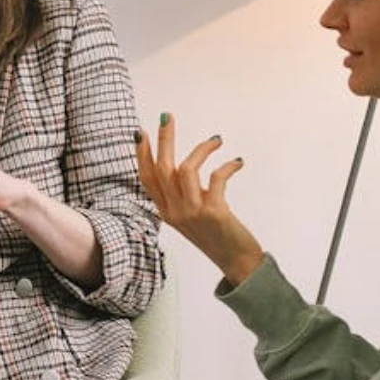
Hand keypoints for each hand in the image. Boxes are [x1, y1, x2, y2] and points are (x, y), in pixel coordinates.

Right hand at [135, 113, 263, 283]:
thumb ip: (184, 197)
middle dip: (164, 139)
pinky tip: (236, 163)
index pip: (147, 179)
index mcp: (166, 213)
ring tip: (216, 140)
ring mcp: (192, 213)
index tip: (142, 133)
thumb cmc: (218, 237)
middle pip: (162, 168)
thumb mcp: (192, 217)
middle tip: (167, 117)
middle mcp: (175, 212)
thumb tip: (184, 169)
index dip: (142, 155)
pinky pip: (216, 178)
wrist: (238, 262)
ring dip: (201, 149)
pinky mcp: (213, 212)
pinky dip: (227, 166)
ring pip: (185, 170)